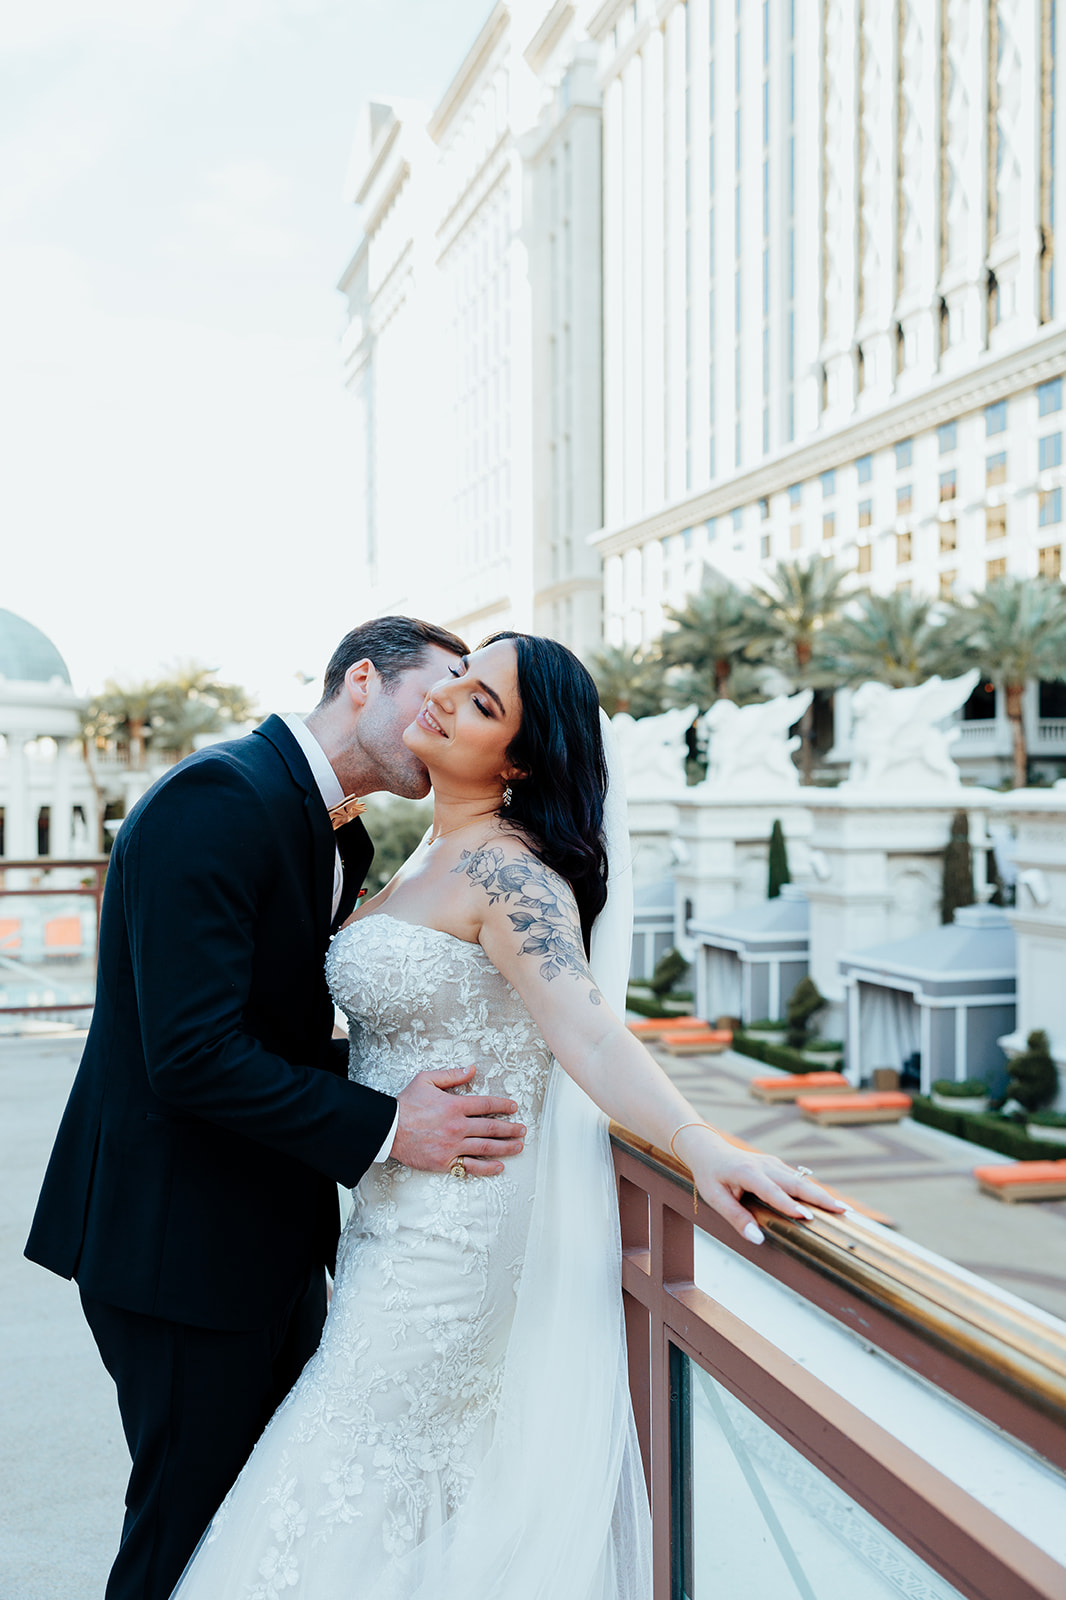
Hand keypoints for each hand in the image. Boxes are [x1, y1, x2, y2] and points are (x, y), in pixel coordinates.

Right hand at [391, 1064, 525, 1176]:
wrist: (388, 1129)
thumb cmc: (406, 1103)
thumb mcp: (426, 1080)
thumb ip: (451, 1075)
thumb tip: (472, 1069)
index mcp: (455, 1105)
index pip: (487, 1104)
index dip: (503, 1105)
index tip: (514, 1107)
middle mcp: (458, 1126)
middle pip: (492, 1127)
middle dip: (511, 1128)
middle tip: (522, 1129)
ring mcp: (453, 1146)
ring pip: (486, 1147)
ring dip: (506, 1147)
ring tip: (519, 1146)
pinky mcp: (445, 1162)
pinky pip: (471, 1167)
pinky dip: (487, 1168)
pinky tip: (499, 1167)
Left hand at [674, 1125, 845, 1243]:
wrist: (710, 1150)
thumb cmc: (711, 1176)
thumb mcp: (715, 1198)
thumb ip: (736, 1218)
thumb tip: (757, 1238)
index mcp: (747, 1172)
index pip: (771, 1191)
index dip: (789, 1204)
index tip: (806, 1218)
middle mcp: (765, 1165)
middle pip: (796, 1183)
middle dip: (820, 1198)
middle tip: (842, 1211)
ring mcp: (773, 1164)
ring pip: (801, 1180)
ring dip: (822, 1195)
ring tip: (843, 1210)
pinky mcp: (778, 1166)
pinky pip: (798, 1179)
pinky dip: (814, 1191)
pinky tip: (828, 1203)